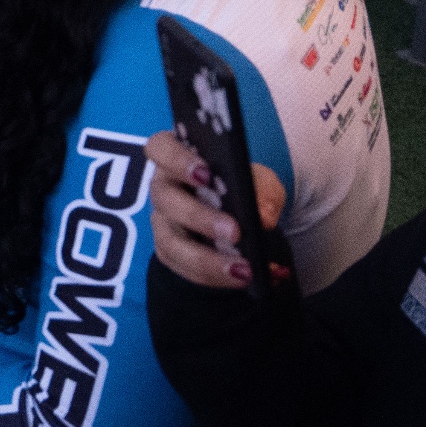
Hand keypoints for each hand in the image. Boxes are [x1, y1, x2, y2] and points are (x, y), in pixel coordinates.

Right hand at [147, 128, 286, 289]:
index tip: (205, 173)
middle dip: (199, 217)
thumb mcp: (260, 181)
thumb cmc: (240, 187)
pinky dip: (213, 276)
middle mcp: (163, 188)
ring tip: (242, 269)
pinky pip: (182, 268)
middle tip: (234, 232)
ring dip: (205, 258)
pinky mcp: (170, 252)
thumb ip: (264, 190)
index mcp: (176, 158)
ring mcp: (162, 222)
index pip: (160, 148)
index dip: (176, 159)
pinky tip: (240, 278)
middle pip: (166, 199)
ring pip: (169, 241)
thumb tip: (263, 216)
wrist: (239, 216)